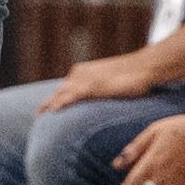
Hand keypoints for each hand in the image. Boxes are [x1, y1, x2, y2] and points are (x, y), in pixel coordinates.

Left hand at [39, 51, 159, 113]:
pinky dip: (60, 104)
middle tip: (38, 117)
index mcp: (83, 72)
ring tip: (40, 117)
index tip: (46, 110)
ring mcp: (85, 79)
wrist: (146, 67)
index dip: (54, 99)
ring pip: (60, 94)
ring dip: (50, 105)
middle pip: (58, 92)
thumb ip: (103, 90)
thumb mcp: (113, 83)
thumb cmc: (134, 76)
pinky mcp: (92, 86)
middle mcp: (80, 74)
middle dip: (48, 104)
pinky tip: (52, 112)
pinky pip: (70, 97)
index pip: (64, 89)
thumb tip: (105, 100)